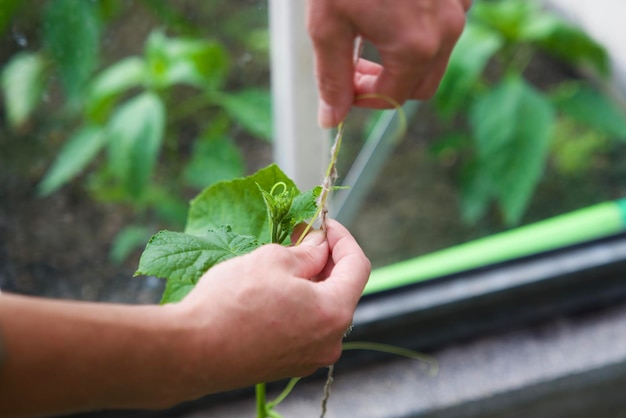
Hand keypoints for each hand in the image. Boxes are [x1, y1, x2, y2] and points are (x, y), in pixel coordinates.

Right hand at [174, 219, 370, 396]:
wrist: (193, 351)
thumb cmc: (232, 302)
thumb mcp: (273, 260)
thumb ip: (307, 251)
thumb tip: (319, 246)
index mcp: (334, 312)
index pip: (358, 266)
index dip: (343, 239)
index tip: (325, 224)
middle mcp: (330, 341)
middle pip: (342, 290)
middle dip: (326, 260)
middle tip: (302, 237)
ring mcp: (310, 358)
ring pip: (322, 310)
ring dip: (311, 283)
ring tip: (285, 263)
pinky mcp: (289, 366)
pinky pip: (305, 328)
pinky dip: (298, 306)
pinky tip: (275, 292)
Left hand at [307, 0, 470, 127]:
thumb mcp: (328, 23)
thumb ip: (331, 77)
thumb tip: (332, 119)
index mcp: (416, 45)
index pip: (392, 98)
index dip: (362, 99)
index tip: (342, 85)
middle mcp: (447, 29)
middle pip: (420, 85)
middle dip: (386, 85)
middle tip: (354, 68)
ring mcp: (458, 4)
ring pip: (435, 57)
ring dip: (402, 61)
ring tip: (368, 36)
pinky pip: (444, 26)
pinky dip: (418, 33)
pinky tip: (391, 11)